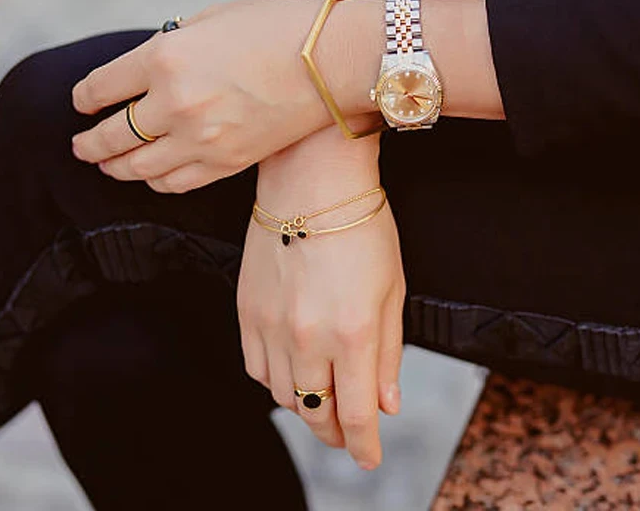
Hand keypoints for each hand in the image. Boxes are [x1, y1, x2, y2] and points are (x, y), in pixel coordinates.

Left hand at [70, 0, 382, 192]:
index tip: (81, 102)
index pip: (101, 87)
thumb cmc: (277, 27)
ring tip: (105, 165)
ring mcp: (200, 139)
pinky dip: (154, 182)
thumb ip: (170, 43)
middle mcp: (174, 103)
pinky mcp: (227, 163)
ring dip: (114, 167)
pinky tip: (148, 178)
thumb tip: (148, 67)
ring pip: (137, 167)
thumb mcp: (211, 18)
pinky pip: (175, 183)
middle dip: (88, 142)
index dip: (84, 97)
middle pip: (110, 135)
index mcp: (164, 57)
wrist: (334, 61)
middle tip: (79, 145)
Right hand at [236, 125, 404, 469]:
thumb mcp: (392, 289)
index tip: (369, 459)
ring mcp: (271, 325)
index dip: (364, 445)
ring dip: (306, 408)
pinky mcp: (247, 311)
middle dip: (335, 433)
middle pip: (315, 412)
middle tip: (348, 434)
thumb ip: (388, 352)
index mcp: (353, 333)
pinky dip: (276, 381)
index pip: (357, 413)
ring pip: (283, 396)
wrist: (311, 181)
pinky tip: (292, 373)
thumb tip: (387, 404)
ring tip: (323, 401)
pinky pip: (256, 367)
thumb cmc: (362, 228)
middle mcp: (308, 337)